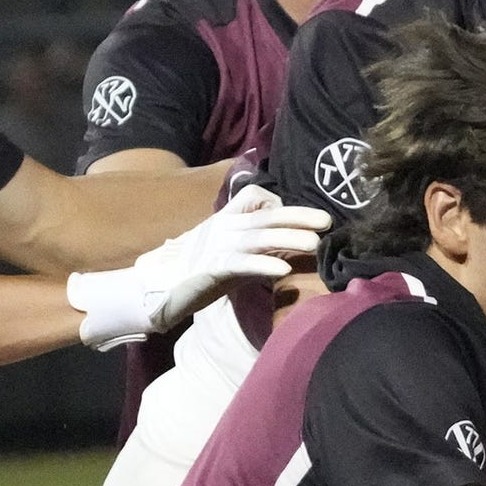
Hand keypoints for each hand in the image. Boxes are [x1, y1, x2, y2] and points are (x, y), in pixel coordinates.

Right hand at [71, 185, 326, 348]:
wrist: (157, 289)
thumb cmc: (195, 274)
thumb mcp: (229, 255)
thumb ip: (252, 249)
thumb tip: (283, 253)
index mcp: (226, 219)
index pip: (254, 197)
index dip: (280, 203)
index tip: (307, 216)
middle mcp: (224, 227)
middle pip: (266, 216)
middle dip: (299, 217)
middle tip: (328, 221)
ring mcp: (218, 245)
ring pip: (259, 236)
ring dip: (289, 238)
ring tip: (315, 244)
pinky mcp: (212, 267)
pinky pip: (241, 263)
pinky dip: (263, 264)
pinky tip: (282, 269)